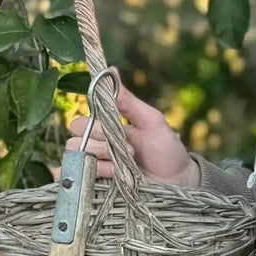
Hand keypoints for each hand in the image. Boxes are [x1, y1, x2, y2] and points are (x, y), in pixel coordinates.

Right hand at [66, 82, 198, 187]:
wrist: (179, 183)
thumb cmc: (167, 149)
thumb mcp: (150, 120)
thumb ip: (128, 100)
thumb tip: (111, 69)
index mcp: (108, 129)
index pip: (82, 122)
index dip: (92, 123)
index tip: (113, 126)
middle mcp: (99, 147)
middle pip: (77, 138)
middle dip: (98, 140)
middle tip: (125, 146)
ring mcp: (97, 167)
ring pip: (77, 156)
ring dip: (100, 157)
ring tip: (124, 163)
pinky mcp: (98, 186)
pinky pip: (78, 177)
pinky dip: (87, 173)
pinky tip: (104, 174)